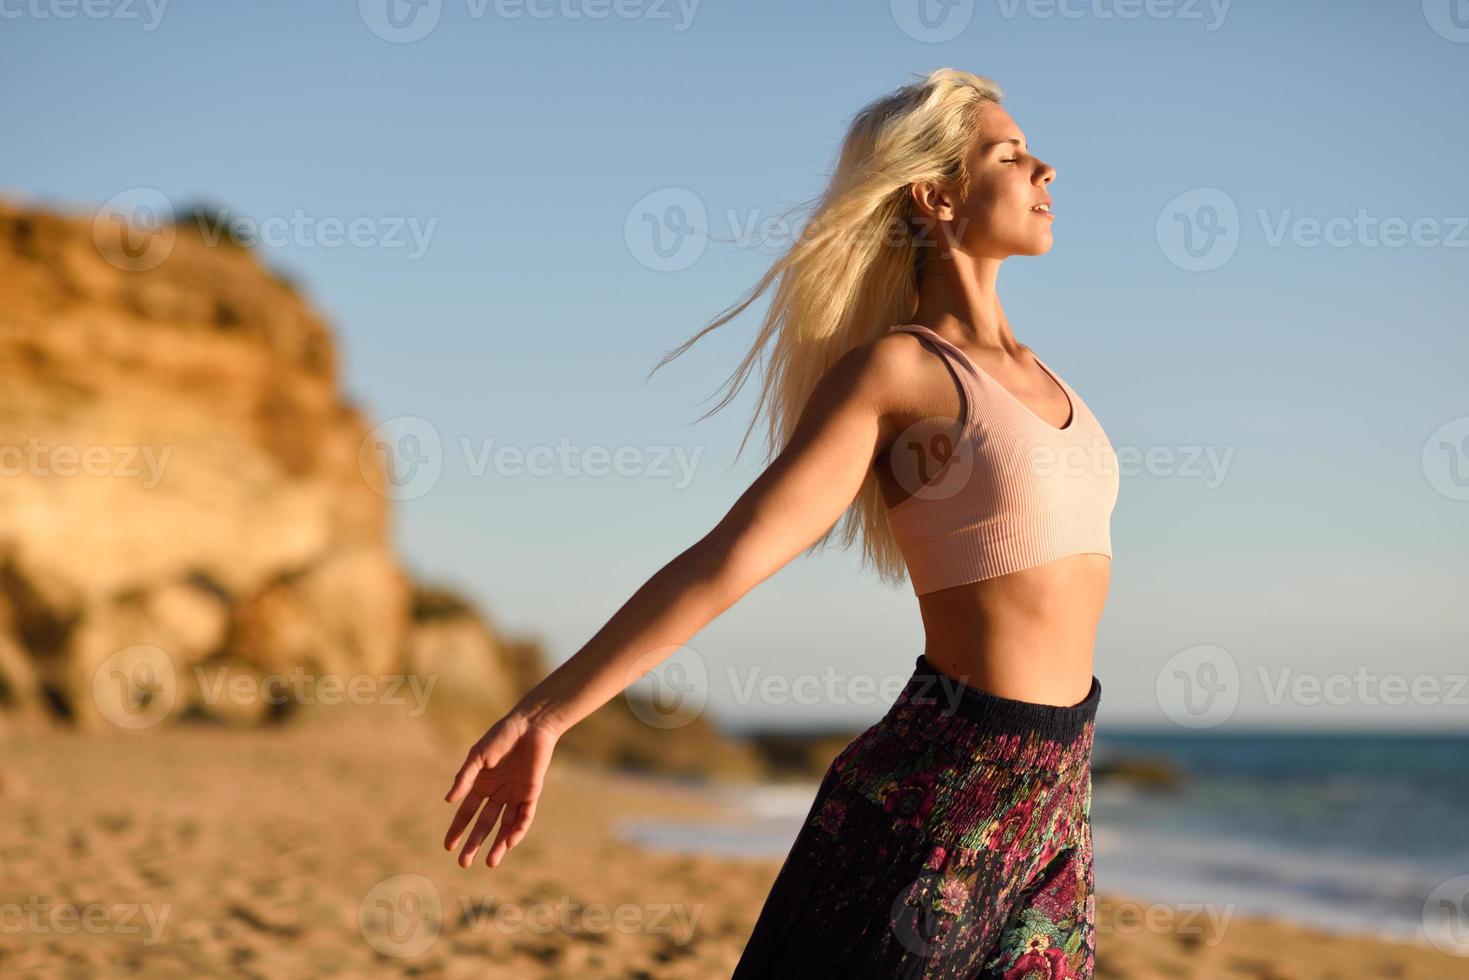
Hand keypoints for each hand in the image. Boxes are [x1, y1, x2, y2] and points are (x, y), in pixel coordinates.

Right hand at [443, 710, 559, 868]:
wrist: (530, 725)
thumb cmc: (501, 736)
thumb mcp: (478, 756)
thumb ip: (465, 777)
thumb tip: (449, 800)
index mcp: (481, 784)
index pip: (467, 813)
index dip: (457, 829)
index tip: (448, 847)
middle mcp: (497, 793)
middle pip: (484, 824)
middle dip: (474, 843)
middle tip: (463, 863)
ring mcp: (514, 794)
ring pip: (505, 825)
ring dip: (498, 844)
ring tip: (490, 863)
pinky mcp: (531, 793)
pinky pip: (524, 816)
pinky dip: (517, 830)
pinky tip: (509, 842)